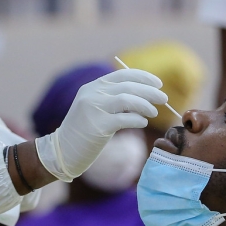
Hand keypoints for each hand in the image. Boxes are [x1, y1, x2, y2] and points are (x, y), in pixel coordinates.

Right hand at [35, 69, 166, 181]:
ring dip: (146, 105)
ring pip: (128, 100)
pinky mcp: (98, 126)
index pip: (122, 74)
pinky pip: (125, 119)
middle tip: (164, 99)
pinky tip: (143, 122)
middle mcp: (92, 94)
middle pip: (128, 86)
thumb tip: (143, 94)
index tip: (158, 83)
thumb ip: (112, 98)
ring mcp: (94, 109)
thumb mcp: (94, 108)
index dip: (143, 77)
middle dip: (150, 91)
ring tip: (154, 112)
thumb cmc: (83, 131)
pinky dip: (138, 119)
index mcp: (92, 87)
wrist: (61, 151)